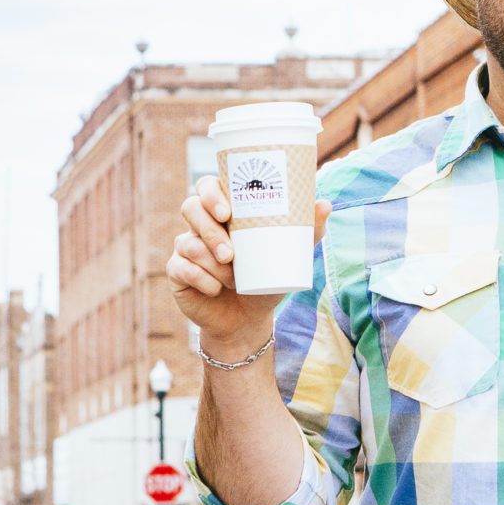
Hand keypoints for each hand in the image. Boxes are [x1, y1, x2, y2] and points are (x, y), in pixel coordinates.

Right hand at [168, 177, 330, 357]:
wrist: (248, 318)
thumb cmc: (267, 278)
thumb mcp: (289, 255)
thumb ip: (307, 231)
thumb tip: (326, 204)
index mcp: (223, 211)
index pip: (207, 186)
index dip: (210, 193)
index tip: (227, 212)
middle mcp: (200, 225)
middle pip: (190, 208)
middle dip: (210, 231)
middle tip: (230, 253)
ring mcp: (186, 247)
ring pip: (188, 243)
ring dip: (210, 262)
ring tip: (232, 277)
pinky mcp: (177, 272)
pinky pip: (180, 269)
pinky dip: (201, 280)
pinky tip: (215, 289)